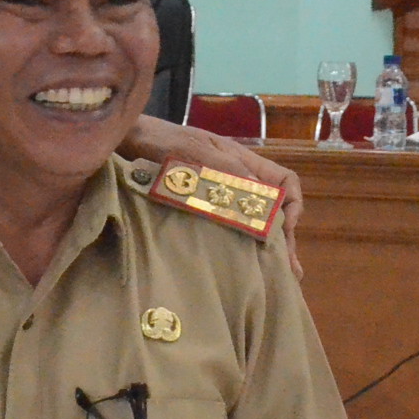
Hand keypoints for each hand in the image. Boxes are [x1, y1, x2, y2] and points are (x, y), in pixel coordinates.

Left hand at [121, 116, 308, 277]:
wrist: (128, 142)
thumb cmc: (160, 141)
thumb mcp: (193, 150)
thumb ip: (224, 167)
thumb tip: (258, 191)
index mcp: (242, 162)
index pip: (284, 182)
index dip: (291, 205)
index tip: (281, 229)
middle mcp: (238, 180)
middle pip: (273, 209)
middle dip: (283, 237)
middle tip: (290, 270)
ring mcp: (220, 196)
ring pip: (253, 222)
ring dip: (265, 246)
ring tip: (277, 277)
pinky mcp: (201, 209)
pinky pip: (229, 228)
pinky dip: (241, 246)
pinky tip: (244, 267)